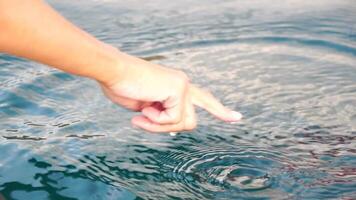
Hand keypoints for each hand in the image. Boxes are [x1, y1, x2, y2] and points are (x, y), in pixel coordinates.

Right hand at [101, 51, 241, 132]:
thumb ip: (162, 116)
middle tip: (143, 118)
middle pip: (190, 122)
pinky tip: (144, 106)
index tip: (236, 119)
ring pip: (183, 123)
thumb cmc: (123, 87)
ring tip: (141, 112)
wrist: (113, 72)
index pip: (204, 99)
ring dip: (159, 125)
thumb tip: (175, 129)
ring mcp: (183, 86)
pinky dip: (155, 120)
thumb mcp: (146, 108)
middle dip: (167, 128)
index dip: (219, 110)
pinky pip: (173, 119)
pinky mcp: (179, 89)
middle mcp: (184, 85)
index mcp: (177, 87)